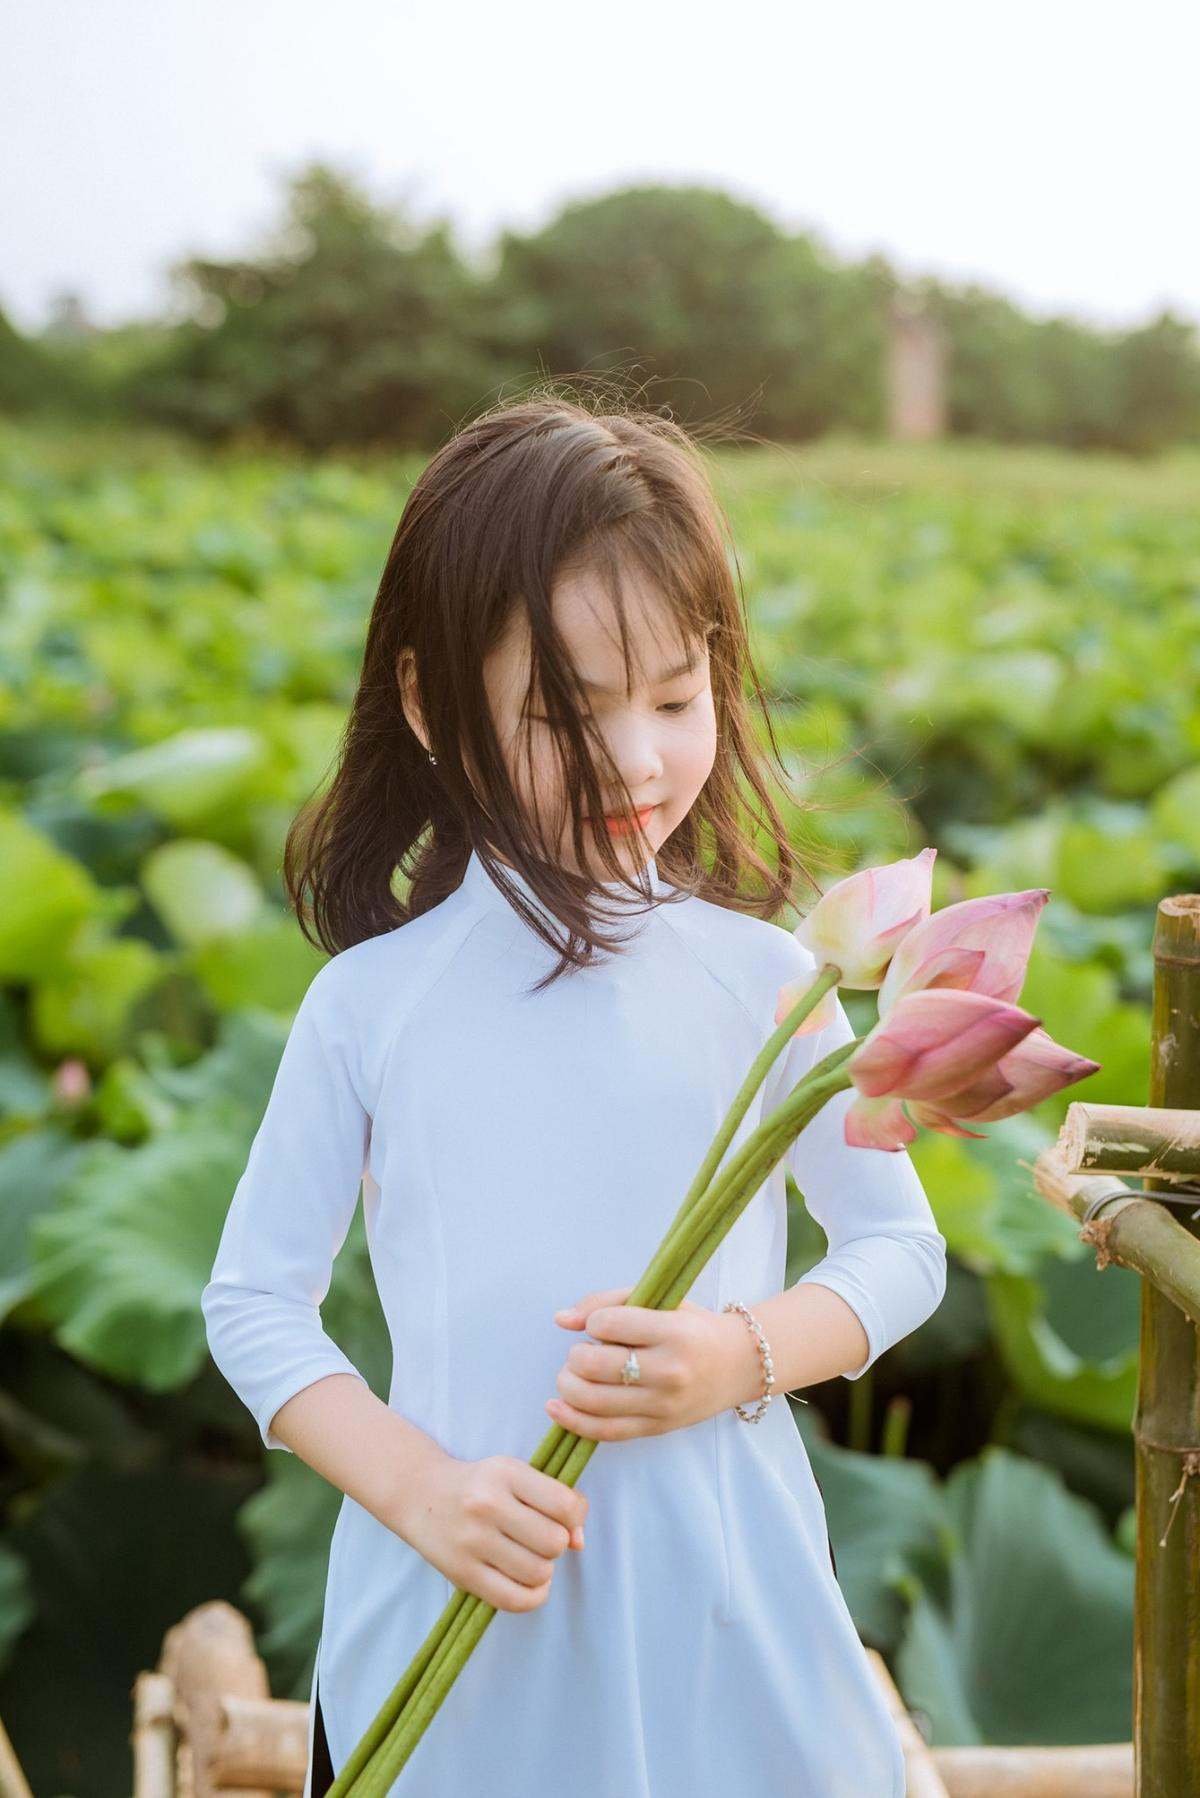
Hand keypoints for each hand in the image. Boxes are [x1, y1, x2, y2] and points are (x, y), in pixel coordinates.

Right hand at [402, 1453, 588, 1613]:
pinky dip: (532, 1596)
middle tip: (538, 1538)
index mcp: (505, 1473)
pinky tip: (526, 1581)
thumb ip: (557, 1499)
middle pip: (554, 1542)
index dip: (574, 1518)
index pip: (565, 1505)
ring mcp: (472, 1541)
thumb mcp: (516, 1474)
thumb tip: (579, 1542)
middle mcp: (488, 1505)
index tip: (563, 1520)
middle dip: (555, 1544)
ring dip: (543, 1570)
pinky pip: (515, 1600)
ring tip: (528, 1557)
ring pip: (538, 1573)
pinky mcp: (462, 1574)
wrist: (421, 1494)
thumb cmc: (480, 1485)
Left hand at [547, 1284, 755, 1440]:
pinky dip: (573, 1421)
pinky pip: (605, 1432)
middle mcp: (669, 1371)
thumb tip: (561, 1319)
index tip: (600, 1324)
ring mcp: (663, 1405)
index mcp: (673, 1332)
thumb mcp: (661, 1300)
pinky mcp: (656, 1428)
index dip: (593, 1322)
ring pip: (594, 1402)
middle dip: (575, 1356)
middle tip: (581, 1351)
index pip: (610, 1325)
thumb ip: (607, 1302)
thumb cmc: (693, 1327)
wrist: (739, 1365)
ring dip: (568, 1386)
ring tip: (571, 1375)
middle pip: (595, 1366)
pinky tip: (557, 1408)